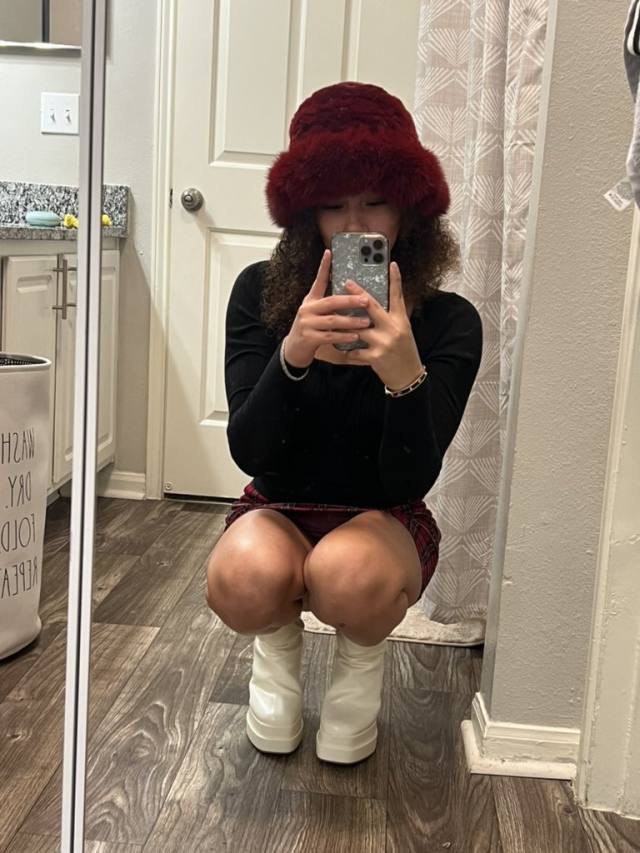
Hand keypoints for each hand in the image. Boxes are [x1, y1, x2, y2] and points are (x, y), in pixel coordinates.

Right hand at [283, 249, 371, 368]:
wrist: (294, 350)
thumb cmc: (310, 330)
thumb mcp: (316, 314)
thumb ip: (329, 306)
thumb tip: (350, 296)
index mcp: (310, 300)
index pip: (318, 281)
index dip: (323, 267)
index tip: (329, 252)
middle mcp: (307, 309)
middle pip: (331, 301)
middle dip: (350, 300)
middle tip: (366, 300)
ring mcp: (306, 323)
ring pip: (332, 320)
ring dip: (350, 321)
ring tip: (366, 321)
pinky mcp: (308, 338)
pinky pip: (329, 336)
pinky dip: (343, 336)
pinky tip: (354, 336)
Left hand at [342, 261, 423, 389]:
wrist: (408, 376)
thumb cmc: (404, 351)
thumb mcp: (403, 330)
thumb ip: (391, 317)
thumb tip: (377, 303)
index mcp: (400, 320)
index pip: (398, 296)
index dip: (395, 279)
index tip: (392, 264)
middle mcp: (393, 329)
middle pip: (373, 307)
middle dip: (358, 294)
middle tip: (347, 282)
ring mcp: (384, 343)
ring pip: (358, 328)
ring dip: (346, 325)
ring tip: (334, 319)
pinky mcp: (375, 357)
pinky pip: (355, 350)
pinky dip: (348, 349)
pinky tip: (343, 349)